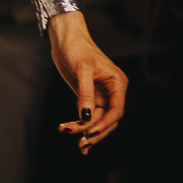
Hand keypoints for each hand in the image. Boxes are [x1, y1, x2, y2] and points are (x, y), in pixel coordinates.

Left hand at [48, 10, 126, 150]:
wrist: (65, 38)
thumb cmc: (77, 47)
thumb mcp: (82, 70)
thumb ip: (85, 94)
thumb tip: (86, 118)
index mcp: (117, 83)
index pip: (117, 110)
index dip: (105, 124)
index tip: (90, 132)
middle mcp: (112, 91)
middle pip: (108, 120)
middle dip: (96, 132)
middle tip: (81, 144)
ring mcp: (100, 95)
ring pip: (98, 120)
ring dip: (87, 132)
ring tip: (77, 144)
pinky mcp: (88, 96)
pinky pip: (89, 116)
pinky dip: (82, 126)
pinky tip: (75, 136)